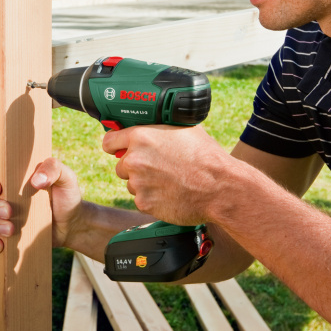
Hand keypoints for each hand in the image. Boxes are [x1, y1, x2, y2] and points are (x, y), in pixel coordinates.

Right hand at [0, 158, 84, 253]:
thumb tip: (36, 180)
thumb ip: (53, 169)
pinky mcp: (3, 236)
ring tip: (10, 230)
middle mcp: (0, 196)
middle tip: (8, 212)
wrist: (72, 224)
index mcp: (10, 178)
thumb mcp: (65, 177)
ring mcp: (0, 217)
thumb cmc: (66, 196)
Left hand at [104, 124, 230, 224]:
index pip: (110, 141)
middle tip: (158, 169)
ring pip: (132, 184)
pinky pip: (141, 200)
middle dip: (135, 168)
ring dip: (144, 184)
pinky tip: (170, 194)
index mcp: (141, 137)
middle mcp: (134, 159)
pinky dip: (152, 199)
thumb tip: (150, 127)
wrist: (220, 187)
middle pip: (121, 166)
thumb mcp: (183, 129)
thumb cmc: (206, 156)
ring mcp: (137, 183)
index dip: (114, 146)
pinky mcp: (143, 203)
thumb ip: (158, 129)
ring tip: (169, 181)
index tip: (116, 150)